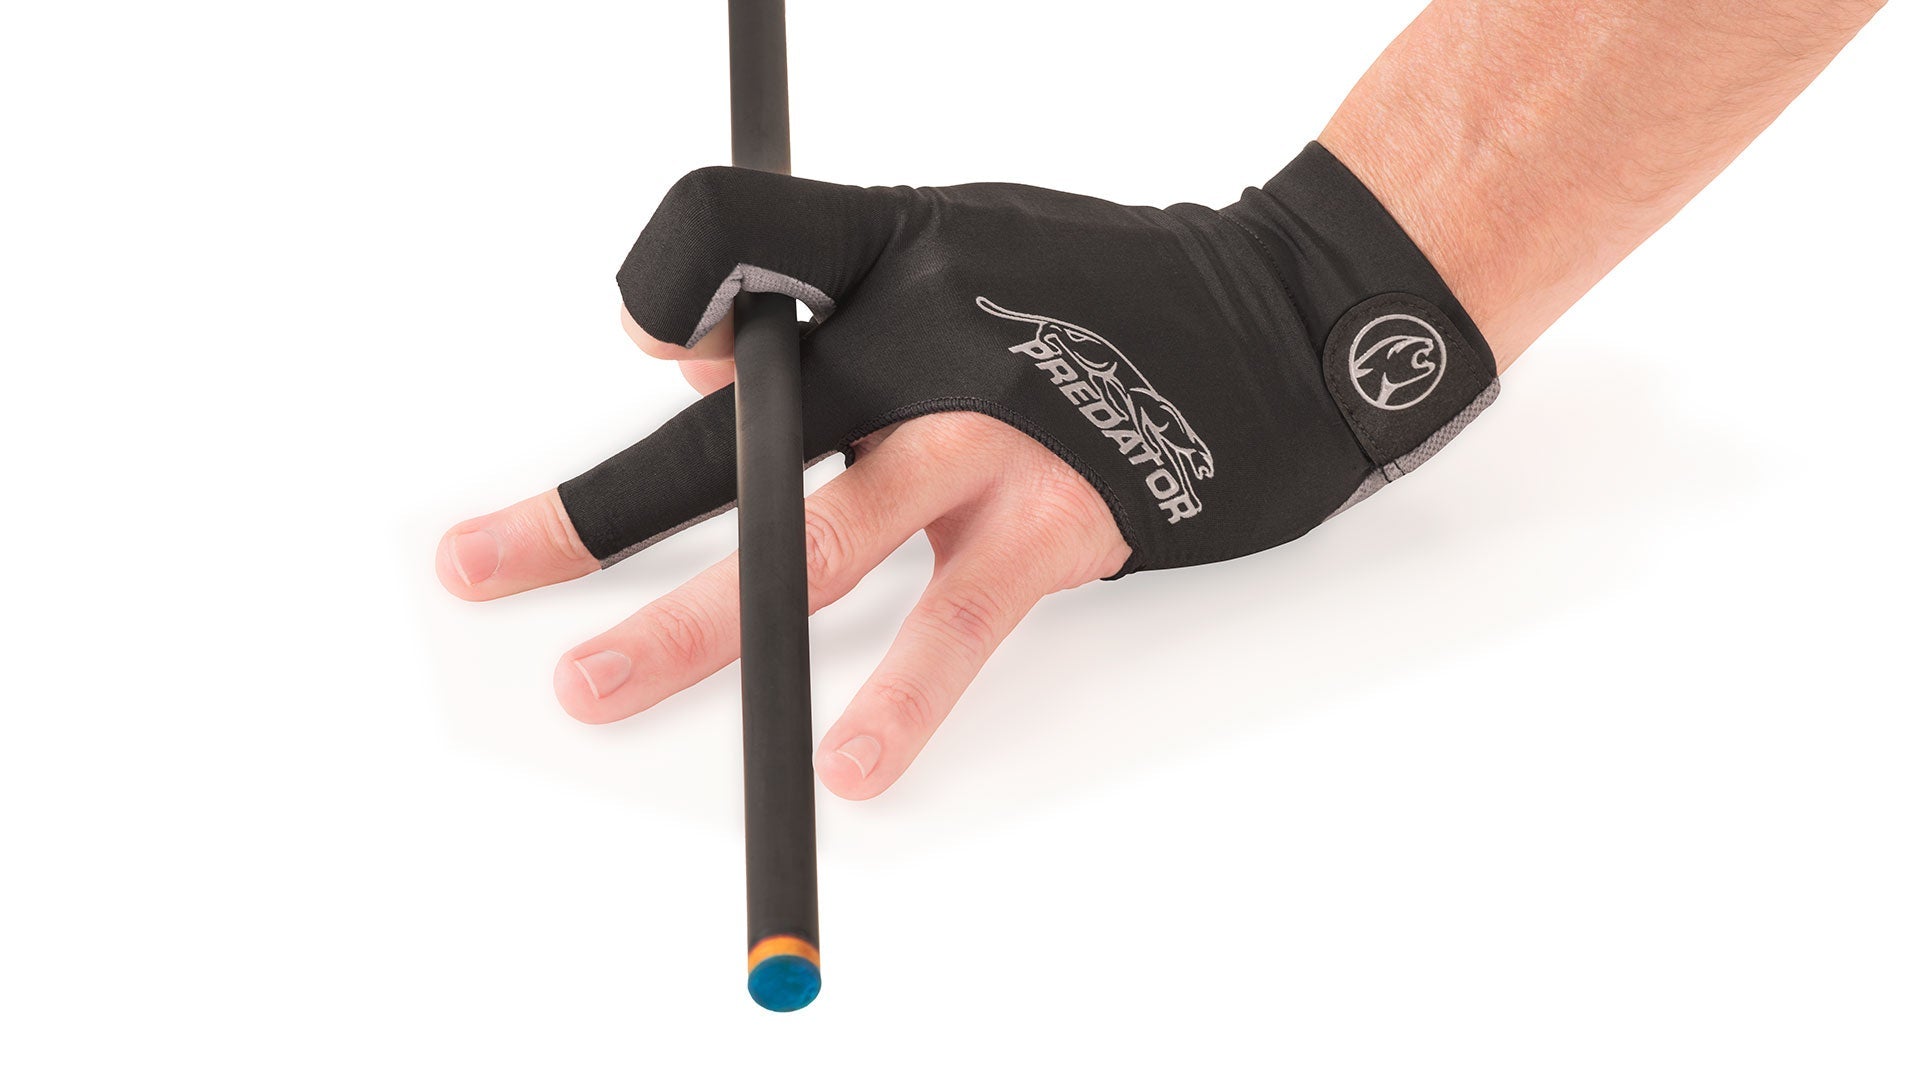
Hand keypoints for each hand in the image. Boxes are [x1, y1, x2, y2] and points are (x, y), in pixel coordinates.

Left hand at [440, 149, 1498, 798]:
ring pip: (809, 539)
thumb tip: (693, 384)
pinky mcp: (1056, 524)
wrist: (1292, 317)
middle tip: (478, 564)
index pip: (722, 240)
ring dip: (693, 624)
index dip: (660, 296)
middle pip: (720, 424)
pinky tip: (843, 765)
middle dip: (588, 507)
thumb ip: (832, 310)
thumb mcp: (960, 253)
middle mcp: (920, 337)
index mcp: (887, 256)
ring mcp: (985, 432)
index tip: (640, 359)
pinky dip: (899, 701)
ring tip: (595, 687)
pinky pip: (955, 625)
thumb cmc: (1107, 291)